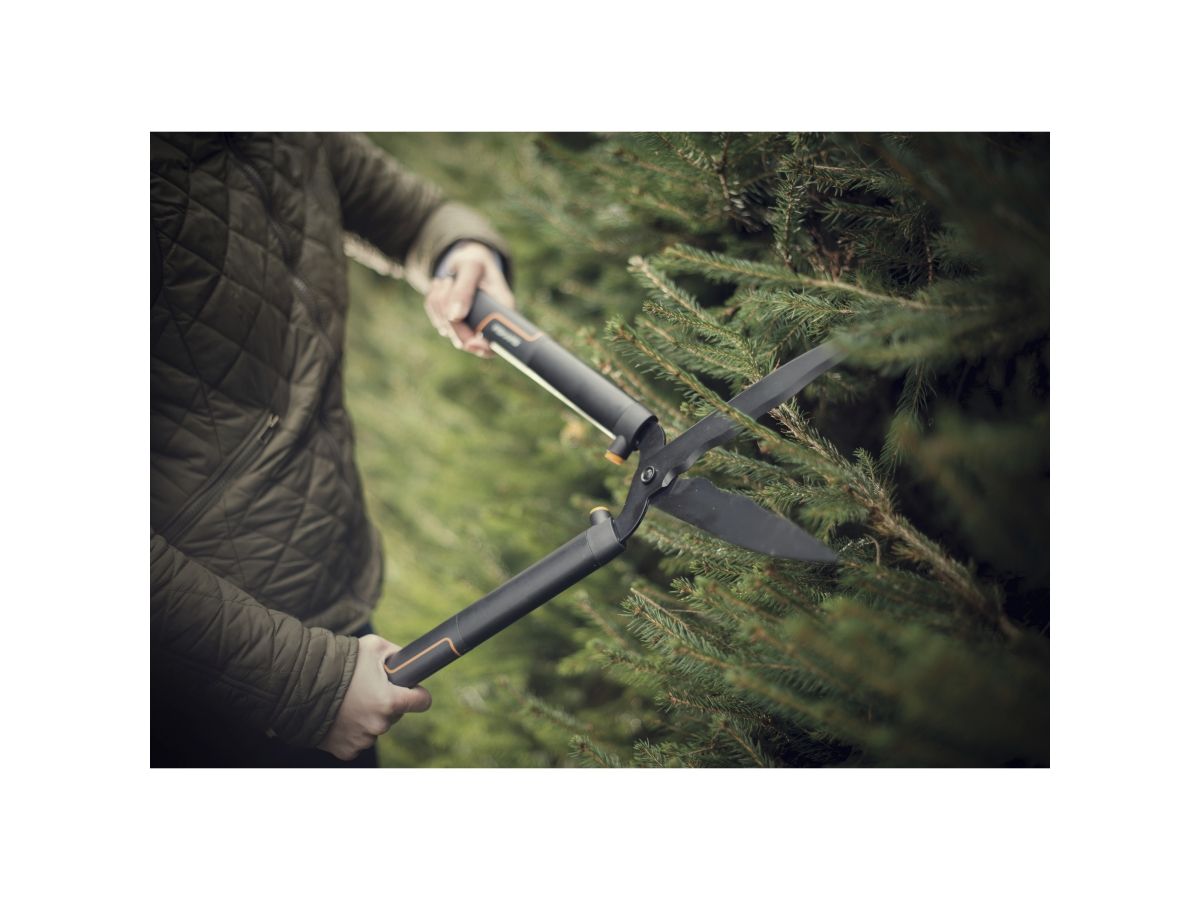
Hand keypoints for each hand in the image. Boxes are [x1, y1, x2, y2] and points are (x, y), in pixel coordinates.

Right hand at [318, 634, 432, 760]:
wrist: (300, 684)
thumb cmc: (339, 663)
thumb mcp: (373, 646)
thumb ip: (396, 654)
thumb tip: (407, 660)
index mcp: (391, 701)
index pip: (422, 701)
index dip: (418, 693)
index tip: (412, 690)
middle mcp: (380, 724)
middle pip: (396, 713)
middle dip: (386, 701)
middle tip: (367, 688)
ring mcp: (363, 740)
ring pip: (376, 727)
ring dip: (368, 716)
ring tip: (349, 700)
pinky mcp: (347, 750)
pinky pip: (358, 740)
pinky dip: (352, 730)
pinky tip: (340, 715)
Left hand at [423, 241, 514, 357]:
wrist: (466, 259)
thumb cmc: (475, 261)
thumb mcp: (472, 267)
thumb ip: (465, 289)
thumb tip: (455, 316)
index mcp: (502, 313)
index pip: (497, 345)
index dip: (483, 348)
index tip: (471, 342)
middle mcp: (487, 325)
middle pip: (464, 340)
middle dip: (451, 313)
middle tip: (449, 282)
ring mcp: (468, 327)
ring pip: (446, 328)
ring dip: (440, 301)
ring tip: (448, 280)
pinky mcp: (452, 324)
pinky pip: (435, 319)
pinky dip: (433, 301)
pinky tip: (442, 286)